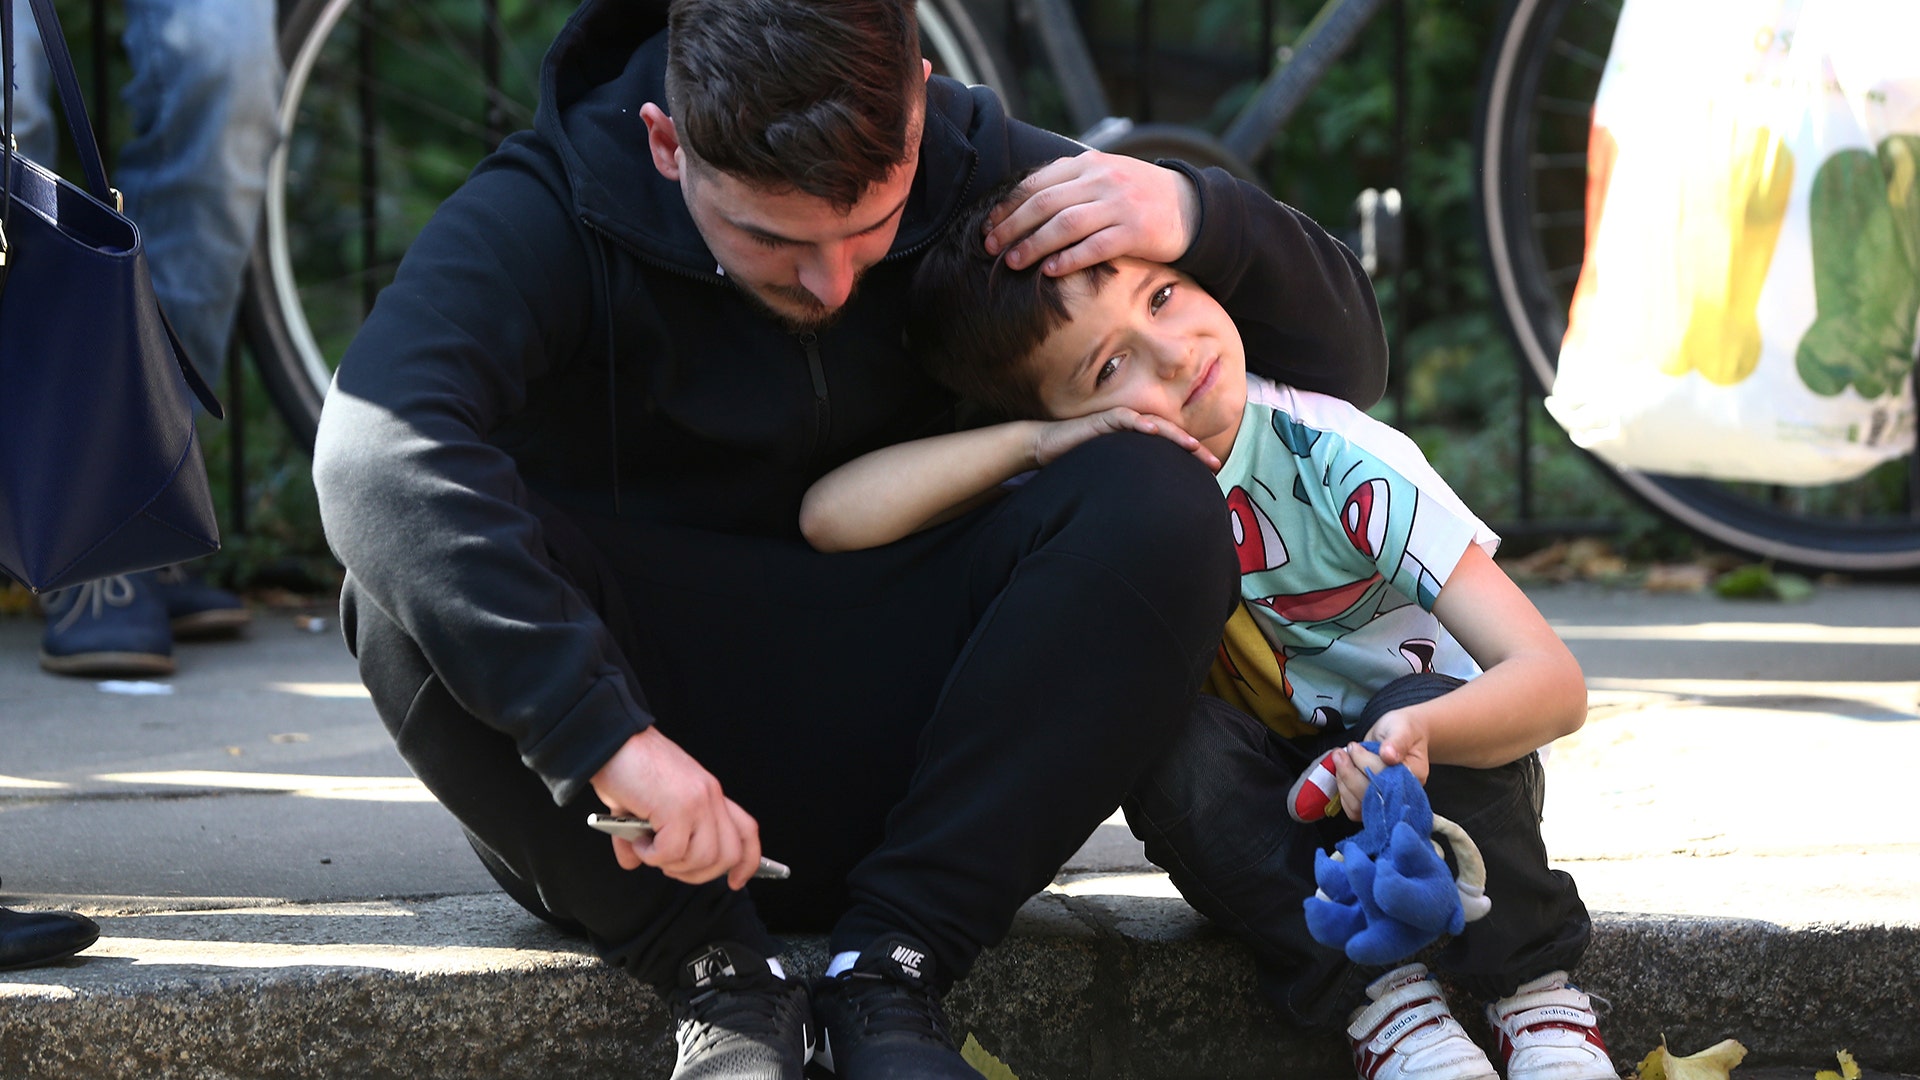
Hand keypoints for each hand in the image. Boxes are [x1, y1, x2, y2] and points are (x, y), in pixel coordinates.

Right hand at [589, 727, 763, 889]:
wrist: (609, 741)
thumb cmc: (624, 766)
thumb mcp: (643, 804)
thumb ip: (644, 835)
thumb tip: (632, 862)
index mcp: (708, 793)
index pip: (747, 831)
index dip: (748, 862)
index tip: (736, 881)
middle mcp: (710, 796)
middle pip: (729, 854)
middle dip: (699, 874)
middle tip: (668, 865)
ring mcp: (697, 801)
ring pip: (703, 858)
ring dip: (671, 864)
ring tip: (647, 847)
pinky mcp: (678, 807)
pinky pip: (672, 852)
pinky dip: (651, 856)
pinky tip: (636, 841)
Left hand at [983, 151, 1199, 276]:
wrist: (1192, 206)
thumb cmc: (1139, 196)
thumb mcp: (1105, 176)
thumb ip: (1071, 183)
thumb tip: (1024, 203)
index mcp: (1089, 164)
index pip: (1038, 182)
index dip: (1008, 205)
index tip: (988, 225)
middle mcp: (1102, 179)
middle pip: (1045, 203)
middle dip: (1012, 226)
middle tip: (990, 247)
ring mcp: (1119, 204)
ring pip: (1065, 224)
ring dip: (1034, 244)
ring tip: (1013, 262)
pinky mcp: (1136, 231)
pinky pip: (1096, 246)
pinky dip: (1070, 258)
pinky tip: (1051, 271)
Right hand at [1030, 407, 1219, 470]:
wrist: (1047, 446)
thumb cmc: (1079, 461)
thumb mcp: (1112, 474)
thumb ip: (1132, 482)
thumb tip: (1152, 508)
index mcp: (1139, 442)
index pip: (1172, 447)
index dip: (1193, 458)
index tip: (1213, 473)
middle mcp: (1134, 428)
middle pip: (1171, 435)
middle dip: (1193, 448)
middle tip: (1213, 463)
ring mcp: (1119, 421)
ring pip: (1153, 423)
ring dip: (1174, 434)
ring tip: (1192, 445)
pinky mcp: (1101, 419)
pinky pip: (1123, 417)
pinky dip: (1138, 423)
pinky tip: (1152, 430)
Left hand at [1329, 710, 1432, 822]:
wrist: (1399, 733)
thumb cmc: (1403, 730)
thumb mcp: (1403, 728)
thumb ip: (1397, 741)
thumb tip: (1389, 756)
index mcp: (1414, 777)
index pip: (1387, 780)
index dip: (1366, 765)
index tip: (1354, 747)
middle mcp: (1401, 794)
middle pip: (1372, 796)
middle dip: (1350, 774)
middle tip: (1340, 753)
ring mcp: (1386, 801)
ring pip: (1360, 806)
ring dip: (1344, 782)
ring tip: (1339, 759)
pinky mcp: (1372, 803)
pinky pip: (1354, 809)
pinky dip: (1343, 792)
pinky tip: (1341, 773)